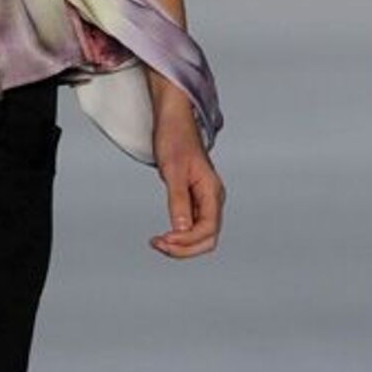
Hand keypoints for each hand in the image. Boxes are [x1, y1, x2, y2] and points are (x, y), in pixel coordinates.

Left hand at [147, 92, 225, 258]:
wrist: (175, 122)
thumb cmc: (175, 140)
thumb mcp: (173, 170)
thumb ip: (178, 200)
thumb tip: (181, 229)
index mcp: (212, 192)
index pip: (207, 230)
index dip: (186, 241)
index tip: (164, 239)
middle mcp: (213, 200)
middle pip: (207, 239)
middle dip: (184, 248)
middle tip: (158, 244)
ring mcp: (205, 201)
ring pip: (200, 236)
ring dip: (181, 245)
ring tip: (158, 242)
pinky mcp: (195, 200)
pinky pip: (192, 226)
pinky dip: (179, 235)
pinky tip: (164, 235)